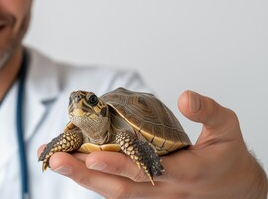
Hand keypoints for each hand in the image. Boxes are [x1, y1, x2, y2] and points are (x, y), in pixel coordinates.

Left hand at [38, 91, 267, 198]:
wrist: (232, 190)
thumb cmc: (227, 157)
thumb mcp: (228, 129)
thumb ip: (208, 112)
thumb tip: (184, 97)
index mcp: (186, 173)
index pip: (149, 171)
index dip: (122, 164)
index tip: (95, 157)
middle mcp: (163, 190)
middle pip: (120, 188)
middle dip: (86, 175)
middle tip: (55, 159)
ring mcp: (151, 195)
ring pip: (112, 191)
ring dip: (81, 177)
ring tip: (53, 160)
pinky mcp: (144, 194)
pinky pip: (114, 188)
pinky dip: (91, 177)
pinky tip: (71, 163)